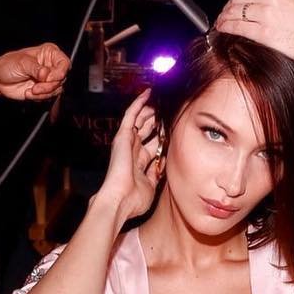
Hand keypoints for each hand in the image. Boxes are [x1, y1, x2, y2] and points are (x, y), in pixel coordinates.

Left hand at [0, 43, 69, 100]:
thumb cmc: (8, 65)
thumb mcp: (22, 62)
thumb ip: (36, 68)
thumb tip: (46, 74)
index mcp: (49, 53)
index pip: (64, 63)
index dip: (59, 72)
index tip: (49, 78)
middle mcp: (51, 66)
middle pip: (62, 78)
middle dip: (49, 86)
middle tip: (36, 87)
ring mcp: (48, 79)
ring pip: (57, 89)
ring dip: (44, 93)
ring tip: (31, 91)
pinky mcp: (44, 90)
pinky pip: (50, 97)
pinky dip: (40, 98)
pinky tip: (29, 93)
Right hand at [94, 89, 161, 222]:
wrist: (120, 199)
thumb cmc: (134, 199)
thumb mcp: (151, 185)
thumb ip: (156, 173)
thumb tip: (164, 165)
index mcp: (139, 163)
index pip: (152, 145)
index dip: (162, 137)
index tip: (173, 130)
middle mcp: (132, 151)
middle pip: (147, 131)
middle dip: (157, 122)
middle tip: (168, 112)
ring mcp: (127, 142)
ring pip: (140, 120)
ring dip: (150, 110)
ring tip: (159, 100)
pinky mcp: (123, 135)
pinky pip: (132, 114)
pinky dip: (139, 103)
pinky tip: (148, 93)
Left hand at [215, 0, 293, 67]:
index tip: (235, 0)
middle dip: (229, 5)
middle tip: (226, 13)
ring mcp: (267, 13)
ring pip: (234, 11)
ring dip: (224, 16)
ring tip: (222, 22)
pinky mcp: (265, 33)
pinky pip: (238, 27)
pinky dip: (226, 27)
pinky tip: (224, 29)